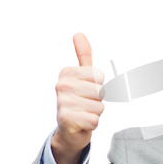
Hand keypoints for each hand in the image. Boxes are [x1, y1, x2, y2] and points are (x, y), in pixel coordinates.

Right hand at [52, 33, 104, 163]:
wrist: (69, 130)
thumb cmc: (79, 100)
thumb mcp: (83, 76)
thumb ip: (83, 55)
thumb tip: (79, 34)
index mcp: (67, 73)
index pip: (100, 76)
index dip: (99, 86)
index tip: (86, 91)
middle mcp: (61, 86)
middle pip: (101, 91)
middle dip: (98, 101)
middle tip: (85, 104)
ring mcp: (62, 103)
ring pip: (99, 107)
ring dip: (95, 113)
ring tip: (83, 113)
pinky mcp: (66, 120)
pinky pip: (94, 120)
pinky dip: (91, 124)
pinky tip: (81, 123)